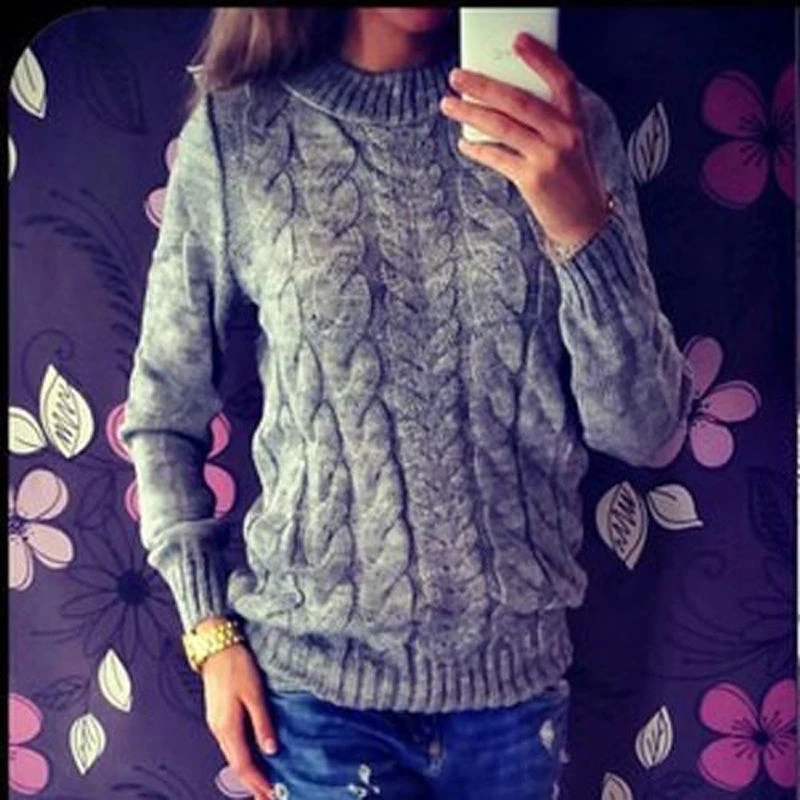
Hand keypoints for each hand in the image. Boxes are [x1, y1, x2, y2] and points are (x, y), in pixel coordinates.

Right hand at [200, 631, 277, 799]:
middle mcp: (219, 729)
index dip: (257, 783)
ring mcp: (217, 723)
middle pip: (236, 765)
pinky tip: (252, 758)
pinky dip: (242, 758)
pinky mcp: (219, 715)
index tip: (271, 795)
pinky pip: (231, 745)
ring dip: (247, 772)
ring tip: (263, 783)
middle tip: (268, 796)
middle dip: (252, 784)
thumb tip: (271, 749)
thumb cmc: (236, 664)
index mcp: (227, 726)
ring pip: (232, 756)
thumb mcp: (254, 693)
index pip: (243, 765)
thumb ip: (262, 722)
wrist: (217, 646)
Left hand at [439, 31, 609, 246]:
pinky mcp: (533, 180)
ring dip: (470, 113)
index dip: (540, 58)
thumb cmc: (572, 179)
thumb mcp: (572, 144)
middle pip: (519, 100)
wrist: (583, 222)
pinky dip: (478, 149)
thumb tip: (505, 100)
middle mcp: (565, 135)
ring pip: (502, 126)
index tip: (518, 41)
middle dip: (484, 85)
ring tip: (448, 105)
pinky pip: (498, 158)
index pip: (561, 80)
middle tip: (458, 76)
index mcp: (577, 121)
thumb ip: (549, 122)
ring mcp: (549, 157)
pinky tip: (464, 143)